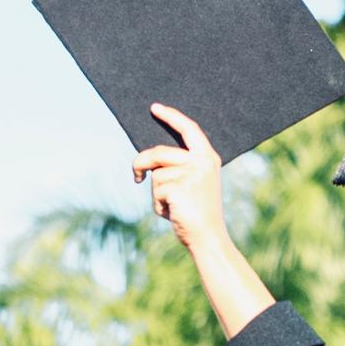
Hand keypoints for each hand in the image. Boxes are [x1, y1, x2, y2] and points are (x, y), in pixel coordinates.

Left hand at [133, 104, 224, 250]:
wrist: (208, 237)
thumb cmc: (198, 213)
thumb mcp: (193, 183)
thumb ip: (179, 167)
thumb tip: (148, 161)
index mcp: (208, 158)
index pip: (189, 129)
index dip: (172, 116)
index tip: (154, 108)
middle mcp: (202, 162)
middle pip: (158, 153)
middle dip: (141, 163)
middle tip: (136, 176)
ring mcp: (191, 174)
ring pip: (155, 175)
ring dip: (157, 194)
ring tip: (175, 207)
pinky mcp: (178, 187)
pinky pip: (155, 192)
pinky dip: (158, 206)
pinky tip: (174, 214)